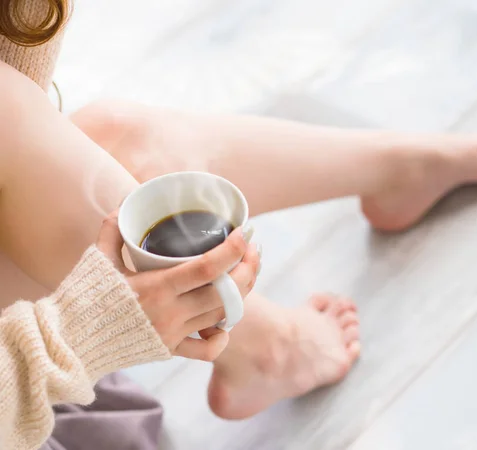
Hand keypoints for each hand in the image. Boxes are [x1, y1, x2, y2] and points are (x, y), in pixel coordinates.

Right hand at [96, 210, 260, 360]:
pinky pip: (207, 349)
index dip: (233, 249)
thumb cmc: (85, 297)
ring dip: (243, 293)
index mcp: (156, 287)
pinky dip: (222, 336)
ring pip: (224, 315)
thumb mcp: (97, 258)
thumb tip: (126, 203)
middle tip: (253, 250)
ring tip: (247, 271)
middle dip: (249, 269)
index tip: (244, 233)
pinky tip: (225, 320)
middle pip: (227, 293)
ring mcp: (174, 334)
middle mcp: (171, 313)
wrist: (70, 343)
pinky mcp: (170, 350)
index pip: (209, 267)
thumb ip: (113, 228)